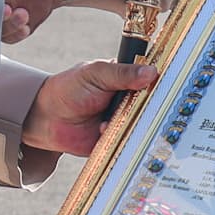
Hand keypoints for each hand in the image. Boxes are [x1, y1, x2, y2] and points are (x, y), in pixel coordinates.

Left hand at [20, 59, 157, 154]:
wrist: (46, 118)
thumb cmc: (69, 88)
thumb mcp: (96, 74)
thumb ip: (122, 73)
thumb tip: (151, 72)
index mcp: (125, 79)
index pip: (150, 80)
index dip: (160, 83)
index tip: (169, 85)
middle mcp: (127, 100)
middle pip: (150, 105)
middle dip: (149, 107)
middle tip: (142, 105)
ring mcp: (122, 120)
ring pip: (141, 124)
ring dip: (131, 122)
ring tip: (113, 118)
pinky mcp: (115, 139)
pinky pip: (127, 141)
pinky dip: (121, 138)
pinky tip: (104, 131)